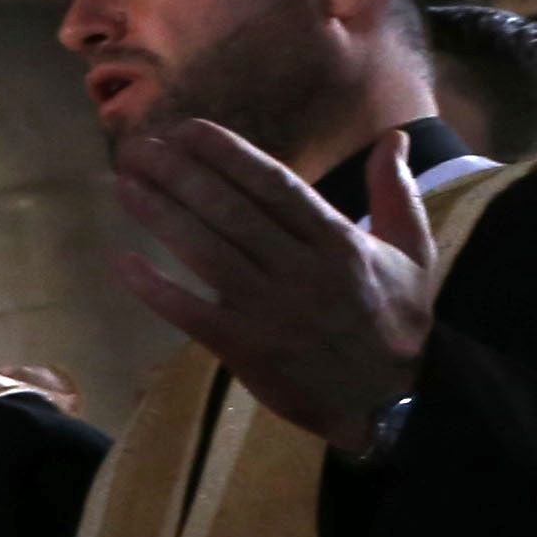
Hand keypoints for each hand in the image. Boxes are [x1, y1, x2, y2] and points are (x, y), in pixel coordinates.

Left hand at [114, 122, 437, 447]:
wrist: (392, 406)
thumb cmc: (396, 324)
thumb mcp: (414, 255)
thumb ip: (397, 194)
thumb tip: (394, 138)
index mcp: (339, 243)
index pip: (274, 186)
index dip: (228, 154)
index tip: (187, 129)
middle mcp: (301, 270)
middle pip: (230, 211)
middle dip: (179, 174)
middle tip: (136, 146)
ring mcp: (270, 311)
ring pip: (205, 252)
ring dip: (159, 215)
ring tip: (123, 184)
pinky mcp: (246, 349)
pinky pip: (191, 313)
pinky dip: (155, 288)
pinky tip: (122, 263)